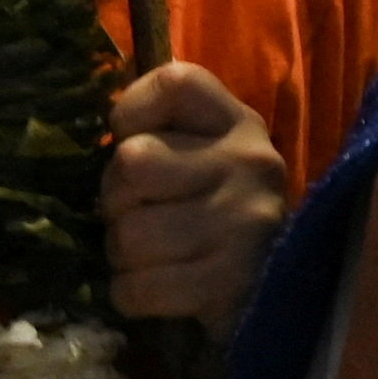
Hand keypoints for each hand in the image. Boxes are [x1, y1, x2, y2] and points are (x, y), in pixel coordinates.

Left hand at [104, 61, 290, 325]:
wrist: (278, 289)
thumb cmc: (221, 215)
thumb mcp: (207, 158)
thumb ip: (162, 136)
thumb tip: (99, 137)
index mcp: (239, 124)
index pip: (175, 83)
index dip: (133, 110)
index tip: (134, 139)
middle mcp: (248, 162)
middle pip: (132, 162)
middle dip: (117, 199)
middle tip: (139, 213)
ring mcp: (243, 221)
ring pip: (129, 234)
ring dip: (124, 255)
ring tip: (152, 255)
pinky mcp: (229, 281)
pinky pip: (137, 288)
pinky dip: (133, 294)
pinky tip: (158, 288)